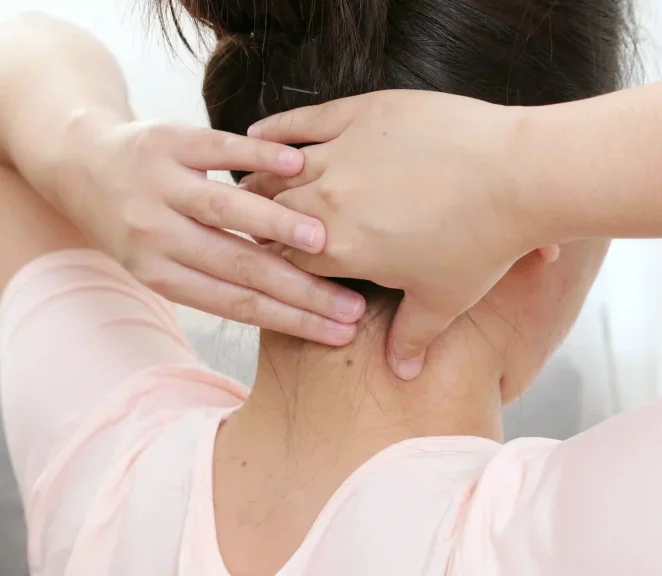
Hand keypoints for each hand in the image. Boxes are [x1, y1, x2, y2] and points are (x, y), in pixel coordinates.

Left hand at [54, 113, 364, 343]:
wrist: (81, 160)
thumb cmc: (140, 222)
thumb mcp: (161, 260)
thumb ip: (213, 280)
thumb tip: (293, 313)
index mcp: (159, 273)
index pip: (237, 305)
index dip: (292, 321)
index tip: (340, 333)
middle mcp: (154, 234)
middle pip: (240, 267)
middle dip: (302, 290)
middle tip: (352, 305)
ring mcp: (158, 185)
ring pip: (226, 209)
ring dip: (279, 226)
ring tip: (324, 240)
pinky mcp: (166, 140)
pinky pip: (217, 148)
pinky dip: (257, 156)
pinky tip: (296, 164)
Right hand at [244, 91, 555, 378]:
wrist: (517, 176)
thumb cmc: (484, 242)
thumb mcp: (446, 300)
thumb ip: (414, 338)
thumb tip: (403, 373)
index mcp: (340, 249)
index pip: (281, 258)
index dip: (269, 263)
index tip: (260, 263)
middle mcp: (329, 200)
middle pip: (269, 213)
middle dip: (256, 223)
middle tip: (248, 226)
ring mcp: (343, 151)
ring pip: (278, 169)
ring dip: (260, 180)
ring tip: (247, 185)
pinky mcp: (363, 113)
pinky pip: (304, 121)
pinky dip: (277, 130)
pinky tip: (258, 134)